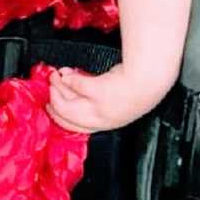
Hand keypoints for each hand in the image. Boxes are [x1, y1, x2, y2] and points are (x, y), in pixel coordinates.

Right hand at [47, 65, 169, 133]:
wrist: (149, 81)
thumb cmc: (136, 91)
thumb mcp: (114, 105)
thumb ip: (94, 103)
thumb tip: (72, 92)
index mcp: (102, 124)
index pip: (72, 126)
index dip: (57, 116)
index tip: (50, 105)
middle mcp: (98, 119)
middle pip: (66, 115)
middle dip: (54, 100)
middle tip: (49, 87)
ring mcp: (98, 107)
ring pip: (67, 102)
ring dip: (57, 87)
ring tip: (55, 76)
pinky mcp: (98, 92)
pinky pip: (76, 86)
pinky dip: (69, 78)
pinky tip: (68, 72)